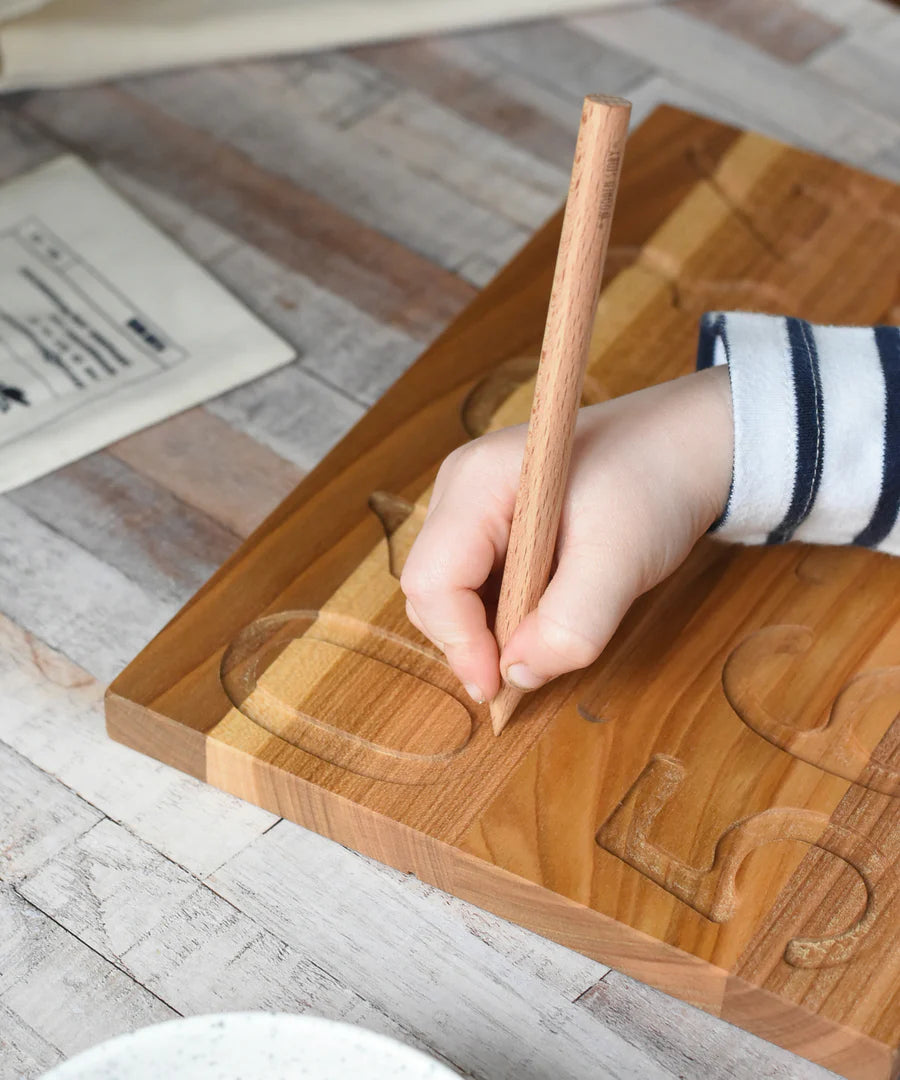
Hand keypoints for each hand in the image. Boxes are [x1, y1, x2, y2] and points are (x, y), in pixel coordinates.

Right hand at [400, 365, 733, 703]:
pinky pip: (476, 585)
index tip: (500, 687)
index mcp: (477, 481)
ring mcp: (471, 505)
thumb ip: (572, 624)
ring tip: (552, 628)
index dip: (459, 643)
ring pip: (451, 594)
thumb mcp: (623, 557)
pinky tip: (550, 610)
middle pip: (432, 591)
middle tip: (532, 666)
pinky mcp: (490, 523)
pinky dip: (504, 614)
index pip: (432, 581)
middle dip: (473, 641)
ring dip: (491, 630)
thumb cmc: (655, 482)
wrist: (686, 445)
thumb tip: (518, 675)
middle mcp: (460, 489)